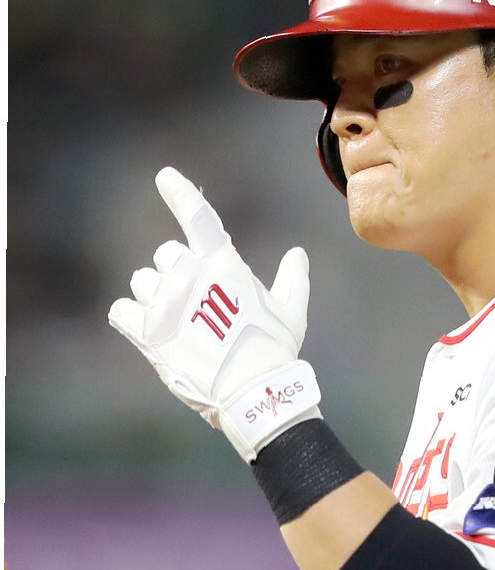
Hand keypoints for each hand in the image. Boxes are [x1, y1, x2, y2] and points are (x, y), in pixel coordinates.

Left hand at [109, 167, 320, 461]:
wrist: (252, 392)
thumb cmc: (275, 350)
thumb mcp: (292, 312)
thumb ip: (293, 279)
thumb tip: (298, 254)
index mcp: (223, 265)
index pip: (197, 217)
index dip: (179, 193)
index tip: (164, 176)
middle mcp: (189, 277)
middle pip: (165, 254)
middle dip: (175, 270)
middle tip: (193, 299)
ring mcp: (164, 304)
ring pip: (142, 281)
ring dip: (153, 294)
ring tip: (174, 320)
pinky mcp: (146, 333)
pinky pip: (121, 310)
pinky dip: (130, 317)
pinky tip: (146, 329)